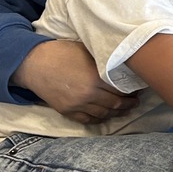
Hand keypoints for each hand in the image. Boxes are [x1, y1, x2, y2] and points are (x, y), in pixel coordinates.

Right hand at [11, 40, 139, 123]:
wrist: (34, 63)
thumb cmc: (62, 52)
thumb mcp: (87, 51)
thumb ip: (103, 61)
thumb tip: (121, 64)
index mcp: (95, 77)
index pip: (121, 89)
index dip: (132, 91)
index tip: (138, 88)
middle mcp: (89, 94)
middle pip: (116, 104)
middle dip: (129, 104)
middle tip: (136, 100)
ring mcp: (77, 105)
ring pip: (104, 114)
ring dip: (117, 113)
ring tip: (125, 109)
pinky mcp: (67, 111)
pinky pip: (88, 120)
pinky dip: (100, 119)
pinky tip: (106, 115)